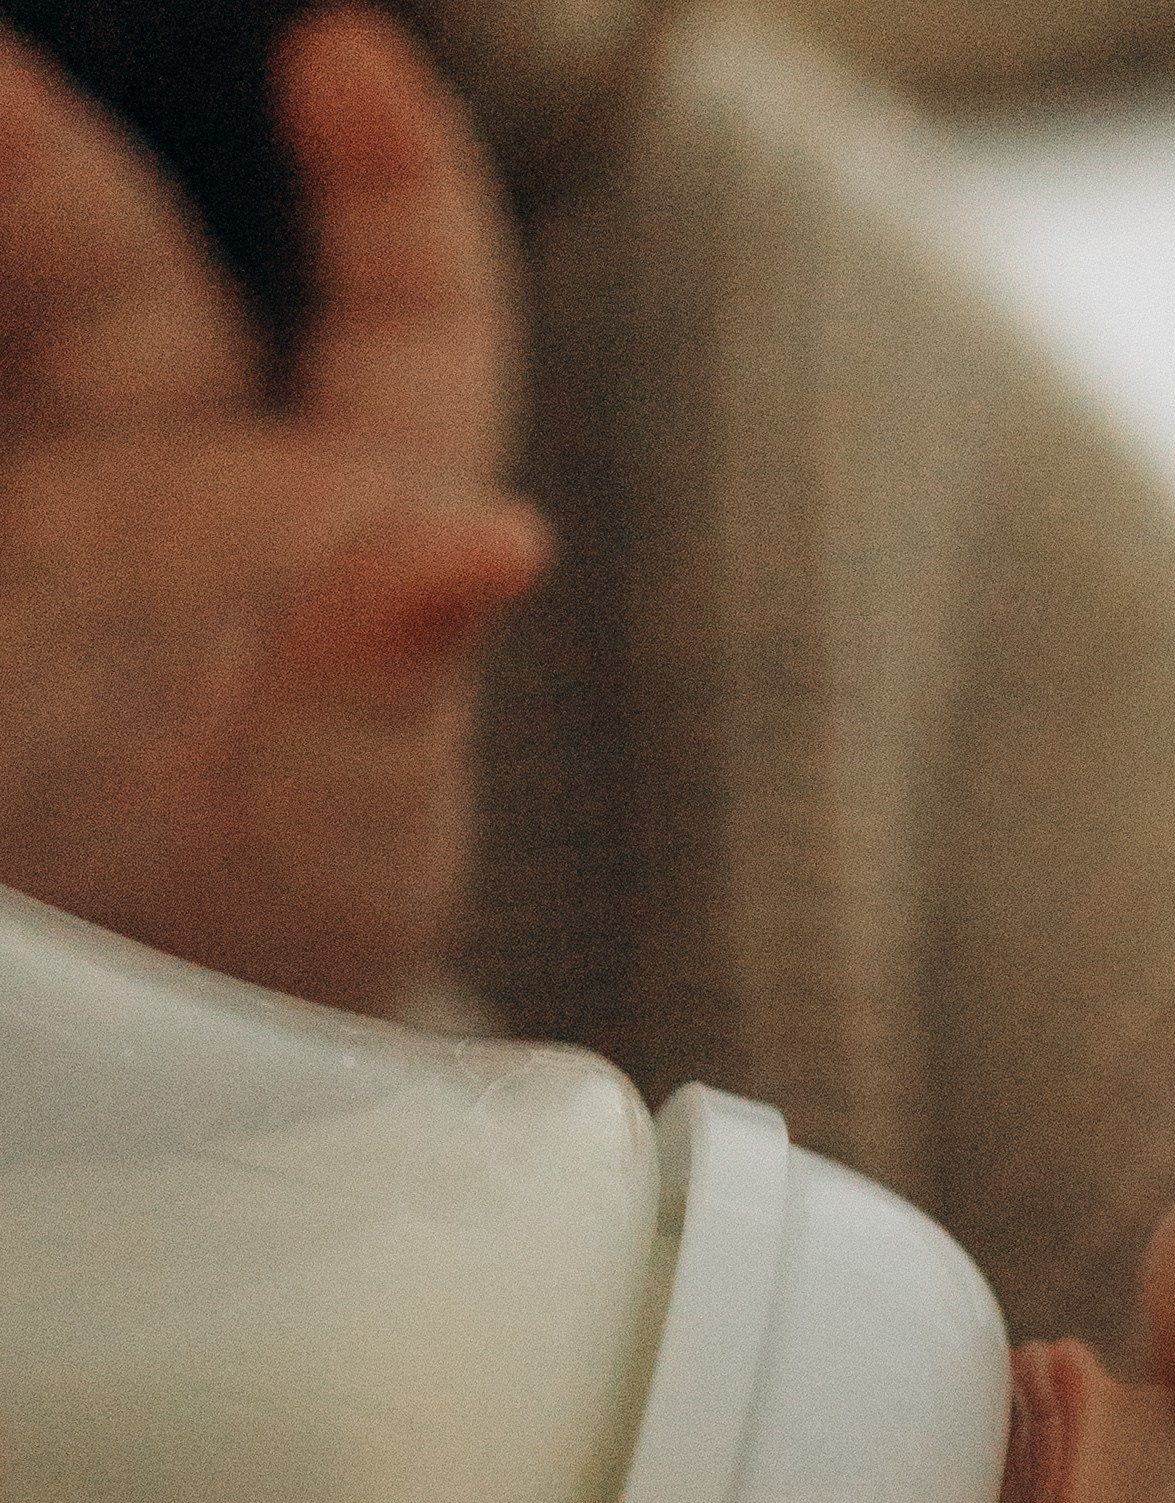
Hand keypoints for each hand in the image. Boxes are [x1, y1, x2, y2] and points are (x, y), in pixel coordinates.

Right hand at [0, 4, 546, 1010]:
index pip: (405, 320)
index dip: (390, 185)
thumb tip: (498, 536)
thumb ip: (392, 674)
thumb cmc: (284, 967)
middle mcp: (182, 508)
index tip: (345, 66)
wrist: (139, 1097)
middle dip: (34, 158)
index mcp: (332, 532)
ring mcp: (48, 547)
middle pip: (118, 271)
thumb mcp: (345, 833)